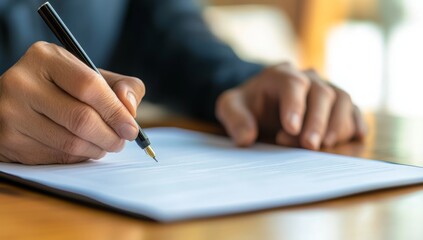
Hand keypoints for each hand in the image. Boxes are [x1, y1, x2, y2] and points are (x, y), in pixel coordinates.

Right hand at [0, 42, 144, 163]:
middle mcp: (22, 82)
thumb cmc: (62, 87)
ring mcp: (10, 112)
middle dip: (110, 136)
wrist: (17, 101)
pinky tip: (82, 148)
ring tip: (104, 144)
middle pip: (81, 119)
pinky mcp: (7, 139)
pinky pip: (56, 156)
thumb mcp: (89, 75)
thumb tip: (129, 107)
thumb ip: (120, 86)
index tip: (131, 128)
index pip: (89, 86)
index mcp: (45, 58)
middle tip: (121, 141)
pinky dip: (78, 157)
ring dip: (96, 149)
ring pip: (70, 143)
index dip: (116, 111)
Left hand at [215, 63, 365, 149]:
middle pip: (322, 93)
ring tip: (325, 145)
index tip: (290, 129)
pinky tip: (354, 138)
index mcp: (281, 74)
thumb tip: (246, 138)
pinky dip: (356, 124)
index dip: (294, 106)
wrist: (262, 102)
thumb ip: (235, 119)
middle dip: (317, 121)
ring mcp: (326, 90)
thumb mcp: (230, 107)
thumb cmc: (248, 105)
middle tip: (309, 146)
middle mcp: (308, 78)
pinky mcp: (337, 105)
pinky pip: (354, 110)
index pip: (293, 84)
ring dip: (337, 124)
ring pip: (342, 100)